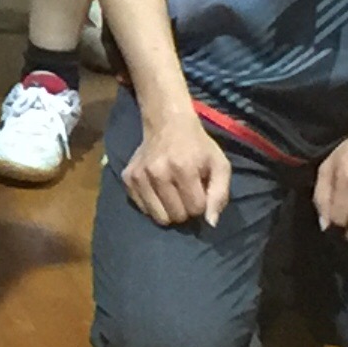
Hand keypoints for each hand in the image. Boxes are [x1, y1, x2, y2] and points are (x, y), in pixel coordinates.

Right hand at [121, 112, 231, 227]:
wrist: (167, 123)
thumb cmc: (197, 146)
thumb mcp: (219, 165)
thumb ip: (220, 195)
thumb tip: (210, 223)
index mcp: (183, 168)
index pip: (196, 209)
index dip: (202, 203)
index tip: (200, 190)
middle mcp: (157, 172)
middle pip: (177, 216)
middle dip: (185, 209)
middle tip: (186, 192)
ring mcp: (139, 175)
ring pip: (159, 217)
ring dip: (169, 210)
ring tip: (172, 193)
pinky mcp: (127, 178)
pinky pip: (143, 209)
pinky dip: (153, 205)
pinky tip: (158, 189)